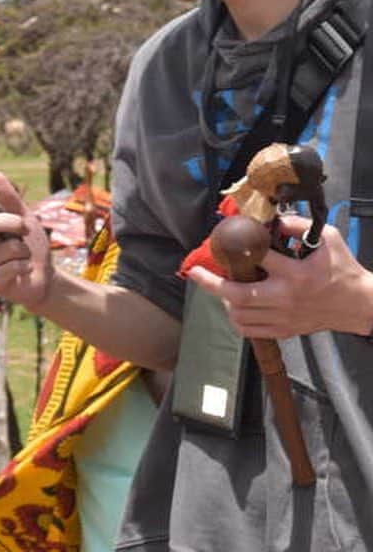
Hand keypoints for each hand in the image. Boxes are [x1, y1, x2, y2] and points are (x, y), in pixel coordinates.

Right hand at [0, 172, 53, 310]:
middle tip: (24, 228)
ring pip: (7, 246)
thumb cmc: (30, 244)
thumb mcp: (23, 217)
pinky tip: (24, 270)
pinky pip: (13, 266)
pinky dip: (26, 265)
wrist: (45, 276)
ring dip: (24, 249)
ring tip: (24, 256)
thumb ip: (9, 198)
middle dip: (10, 221)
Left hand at [187, 215, 372, 338]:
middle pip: (237, 294)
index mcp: (295, 273)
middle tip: (195, 272)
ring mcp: (284, 317)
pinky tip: (234, 307)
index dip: (237, 246)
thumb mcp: (329, 239)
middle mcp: (286, 297)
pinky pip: (250, 331)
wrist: (360, 305)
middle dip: (210, 283)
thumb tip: (271, 220)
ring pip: (239, 315)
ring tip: (221, 287)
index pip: (257, 257)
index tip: (223, 239)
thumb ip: (298, 226)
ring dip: (223, 301)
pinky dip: (236, 320)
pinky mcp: (285, 330)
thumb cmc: (343, 270)